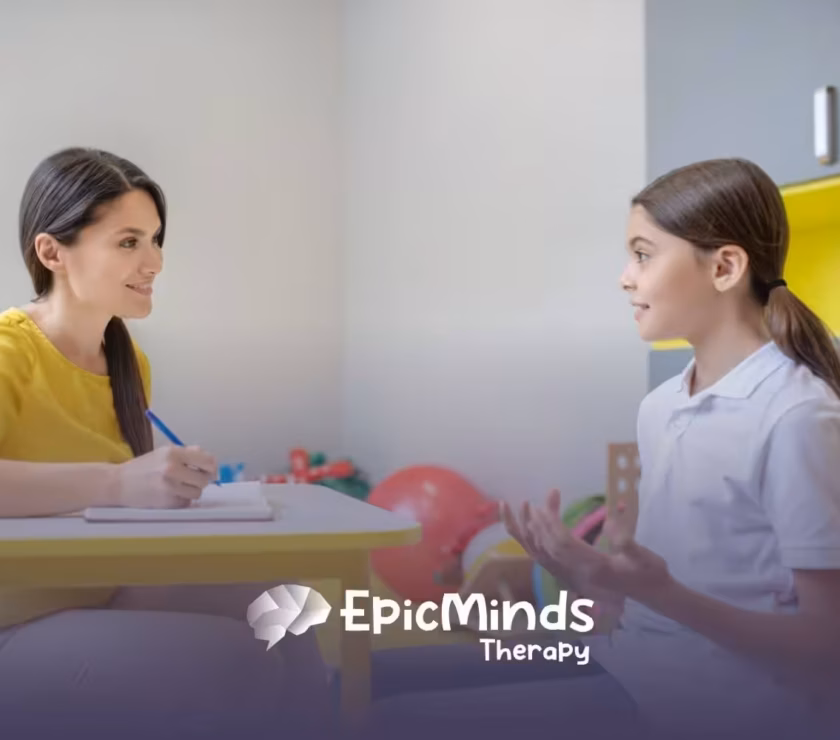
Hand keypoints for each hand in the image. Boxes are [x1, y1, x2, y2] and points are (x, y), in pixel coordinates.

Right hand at [112, 445, 217, 508]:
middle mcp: (172, 469)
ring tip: (178, 486)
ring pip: (198, 492)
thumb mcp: (164, 453)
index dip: (212, 467)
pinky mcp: (166, 502)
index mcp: (173, 453)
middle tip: (192, 479)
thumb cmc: (144, 467)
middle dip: (201, 480)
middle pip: (205, 479)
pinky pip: (186, 502)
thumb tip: (212, 461)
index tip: (210, 470)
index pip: (208, 460)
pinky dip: (182, 499)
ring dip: (191, 491)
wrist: (117, 484)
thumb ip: (188, 453)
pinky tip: (169, 494)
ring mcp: (169, 487)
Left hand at [502, 489, 670, 604]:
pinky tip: (532, 529)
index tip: (543, 507)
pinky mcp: (573, 577)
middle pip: (550, 549)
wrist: (652, 593)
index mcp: (595, 568)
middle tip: (532, 504)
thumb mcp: (644, 557)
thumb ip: (627, 543)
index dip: (551, 526)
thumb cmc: (650, 572)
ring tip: (527, 511)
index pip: (565, 546)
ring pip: (545, 557)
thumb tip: (611, 524)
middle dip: (539, 525)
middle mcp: (579, 576)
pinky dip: (536, 544)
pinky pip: (548, 562)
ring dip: (533, 534)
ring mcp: (575, 578)